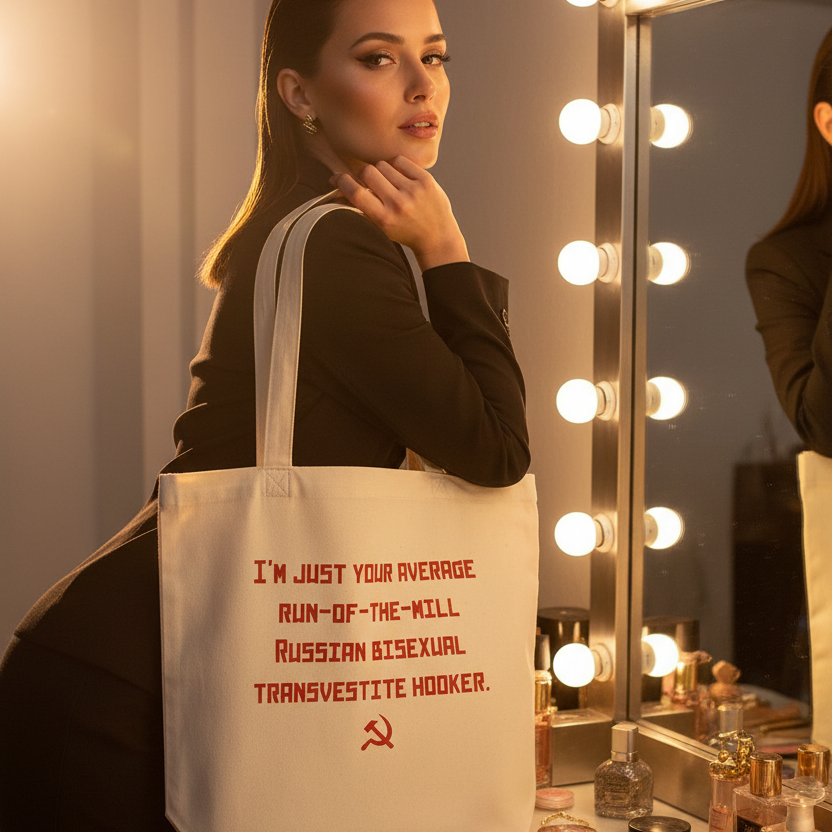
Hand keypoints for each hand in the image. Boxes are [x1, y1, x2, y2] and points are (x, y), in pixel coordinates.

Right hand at [330, 157, 469, 270]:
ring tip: (390, 184)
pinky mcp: (426, 180)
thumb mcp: (380, 226)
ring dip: (381, 172)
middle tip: (371, 184)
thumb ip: (361, 207)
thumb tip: (337, 184)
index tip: (338, 179)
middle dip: (364, 175)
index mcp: (384, 219)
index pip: (356, 193)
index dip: (343, 182)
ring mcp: (414, 190)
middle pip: (368, 172)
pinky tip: (400, 178)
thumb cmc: (405, 231)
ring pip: (383, 165)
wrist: (437, 237)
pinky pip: (399, 161)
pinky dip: (395, 166)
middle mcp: (399, 204)